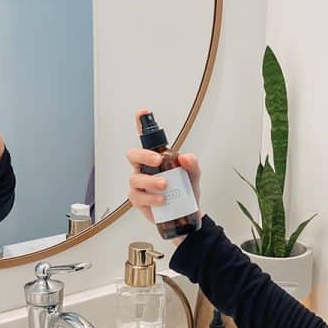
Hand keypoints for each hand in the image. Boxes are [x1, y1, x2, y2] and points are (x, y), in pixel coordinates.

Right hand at [127, 108, 201, 227]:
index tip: (142, 113)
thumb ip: (192, 164)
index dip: (142, 124)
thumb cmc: (186, 191)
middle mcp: (144, 169)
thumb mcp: (194, 175)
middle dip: (144, 155)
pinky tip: (161, 200)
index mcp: (156, 158)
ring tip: (165, 186)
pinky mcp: (139, 200)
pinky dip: (150, 198)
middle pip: (133, 155)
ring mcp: (139, 185)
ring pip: (136, 178)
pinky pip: (138, 197)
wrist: (187, 214)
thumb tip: (185, 157)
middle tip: (157, 160)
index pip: (147, 139)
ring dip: (150, 181)